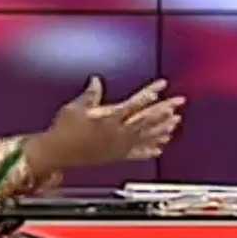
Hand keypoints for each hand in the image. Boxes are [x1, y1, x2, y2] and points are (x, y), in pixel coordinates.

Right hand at [45, 77, 185, 166]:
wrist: (57, 154)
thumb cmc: (63, 130)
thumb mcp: (74, 108)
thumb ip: (90, 95)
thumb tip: (96, 80)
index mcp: (109, 118)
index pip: (135, 103)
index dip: (150, 93)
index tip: (162, 85)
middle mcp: (118, 133)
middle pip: (147, 119)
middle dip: (165, 109)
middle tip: (179, 102)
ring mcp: (119, 146)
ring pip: (146, 136)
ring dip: (162, 128)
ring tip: (176, 122)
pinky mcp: (116, 156)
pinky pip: (138, 154)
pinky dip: (150, 150)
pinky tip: (161, 147)